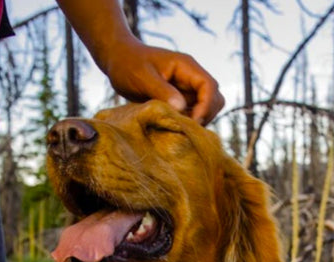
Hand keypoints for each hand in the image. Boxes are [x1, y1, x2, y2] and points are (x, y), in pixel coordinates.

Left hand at [102, 39, 224, 124]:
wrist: (119, 60)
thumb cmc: (128, 63)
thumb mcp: (142, 76)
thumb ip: (162, 91)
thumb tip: (181, 108)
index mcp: (186, 67)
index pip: (209, 86)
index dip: (206, 106)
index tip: (192, 121)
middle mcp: (191, 78)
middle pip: (214, 99)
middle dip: (205, 115)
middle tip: (185, 128)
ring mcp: (186, 90)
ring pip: (206, 109)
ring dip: (197, 121)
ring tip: (177, 128)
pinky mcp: (179, 101)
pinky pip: (192, 114)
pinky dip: (187, 123)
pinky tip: (172, 128)